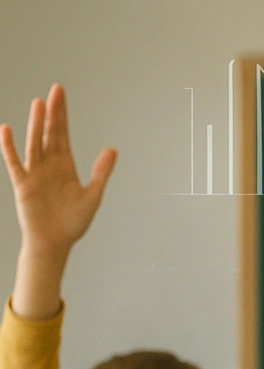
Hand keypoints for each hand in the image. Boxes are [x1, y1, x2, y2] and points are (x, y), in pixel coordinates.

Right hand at [1, 85, 115, 317]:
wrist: (55, 242)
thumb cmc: (73, 222)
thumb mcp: (93, 196)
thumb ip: (101, 172)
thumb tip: (112, 150)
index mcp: (65, 166)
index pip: (62, 134)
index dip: (62, 115)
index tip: (60, 95)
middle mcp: (48, 165)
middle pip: (49, 133)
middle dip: (52, 113)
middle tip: (54, 91)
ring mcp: (34, 173)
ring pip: (34, 143)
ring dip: (36, 124)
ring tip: (39, 104)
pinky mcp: (23, 184)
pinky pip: (15, 162)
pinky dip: (9, 146)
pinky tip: (6, 129)